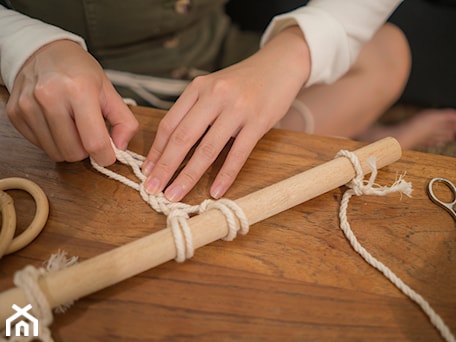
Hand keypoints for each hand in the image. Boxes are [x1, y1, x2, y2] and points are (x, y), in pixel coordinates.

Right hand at [6, 40, 137, 165]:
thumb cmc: (79, 72)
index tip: (108, 155)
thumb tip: (121, 147)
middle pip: (74, 152)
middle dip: (86, 150)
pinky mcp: (15, 114)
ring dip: (69, 147)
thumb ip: (124, 121)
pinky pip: (40, 146)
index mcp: (79, 90)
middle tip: (89, 134)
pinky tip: (57, 123)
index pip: (94, 142)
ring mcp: (29, 106)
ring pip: (56, 153)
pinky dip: (53, 141)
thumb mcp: (109, 91)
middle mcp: (50, 97)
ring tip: (73, 126)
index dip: (106, 157)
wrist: (44, 52)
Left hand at [143, 26, 309, 200]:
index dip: (156, 150)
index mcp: (198, 87)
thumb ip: (195, 110)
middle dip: (165, 167)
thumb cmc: (243, 82)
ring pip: (207, 149)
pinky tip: (216, 191)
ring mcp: (237, 108)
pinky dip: (226, 175)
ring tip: (175, 195)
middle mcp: (214, 95)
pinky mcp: (258, 121)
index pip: (170, 123)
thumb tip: (173, 146)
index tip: (147, 171)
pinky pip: (238, 153)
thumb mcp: (213, 88)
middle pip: (183, 138)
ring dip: (188, 176)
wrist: (279, 65)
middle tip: (153, 189)